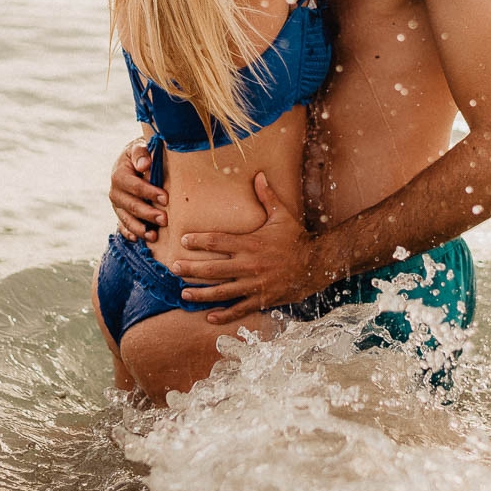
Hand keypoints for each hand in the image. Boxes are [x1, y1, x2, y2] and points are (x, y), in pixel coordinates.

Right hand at [109, 139, 163, 241]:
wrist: (134, 160)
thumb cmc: (142, 154)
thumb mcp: (140, 147)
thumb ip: (142, 153)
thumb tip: (144, 165)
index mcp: (119, 174)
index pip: (134, 186)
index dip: (149, 192)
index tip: (165, 198)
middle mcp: (115, 191)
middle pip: (130, 205)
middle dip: (147, 213)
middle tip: (164, 220)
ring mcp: (116, 204)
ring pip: (126, 218)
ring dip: (139, 228)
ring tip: (154, 236)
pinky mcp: (120, 213)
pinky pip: (122, 225)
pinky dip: (129, 233)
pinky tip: (138, 239)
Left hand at [173, 173, 328, 323]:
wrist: (317, 263)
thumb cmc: (296, 238)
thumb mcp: (282, 215)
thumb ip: (267, 197)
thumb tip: (260, 174)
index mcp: (250, 244)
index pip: (217, 241)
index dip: (198, 241)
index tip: (183, 240)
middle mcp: (249, 265)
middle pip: (212, 269)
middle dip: (190, 269)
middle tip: (174, 268)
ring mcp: (254, 284)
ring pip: (221, 292)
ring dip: (200, 294)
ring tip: (184, 294)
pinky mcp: (262, 299)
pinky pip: (239, 309)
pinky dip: (224, 314)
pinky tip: (209, 316)